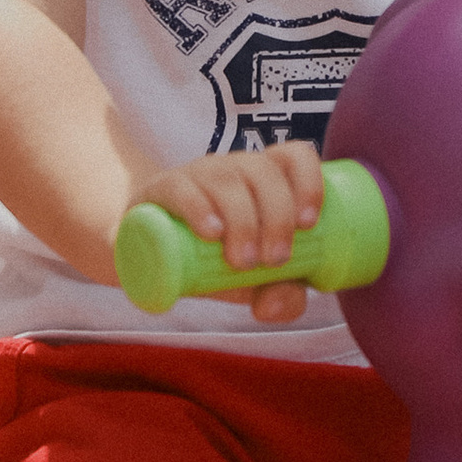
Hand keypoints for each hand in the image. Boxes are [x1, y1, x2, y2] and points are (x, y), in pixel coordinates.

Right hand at [127, 142, 326, 322]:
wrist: (152, 254)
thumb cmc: (214, 259)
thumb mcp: (254, 282)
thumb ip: (280, 296)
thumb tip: (272, 305)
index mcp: (264, 180)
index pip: (294, 156)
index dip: (309, 182)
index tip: (309, 224)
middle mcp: (233, 169)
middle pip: (264, 172)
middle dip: (277, 217)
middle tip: (273, 260)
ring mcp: (196, 175)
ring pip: (226, 179)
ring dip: (243, 221)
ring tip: (243, 261)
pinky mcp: (161, 190)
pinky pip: (181, 187)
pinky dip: (199, 208)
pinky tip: (211, 233)